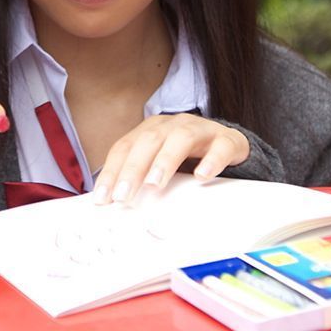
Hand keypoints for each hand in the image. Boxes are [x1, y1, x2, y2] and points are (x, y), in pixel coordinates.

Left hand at [90, 113, 248, 205]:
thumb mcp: (160, 164)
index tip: (103, 197)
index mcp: (152, 130)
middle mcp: (173, 125)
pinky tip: (202, 176)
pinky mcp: (227, 139)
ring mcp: (201, 129)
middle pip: (149, 141)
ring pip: (181, 138)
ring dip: (165, 161)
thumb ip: (141, 178)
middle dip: (133, 169)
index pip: (125, 147)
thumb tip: (116, 204)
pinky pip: (220, 147)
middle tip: (123, 196)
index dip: (112, 171)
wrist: (227, 144)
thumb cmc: (188, 157)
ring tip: (154, 184)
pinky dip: (211, 160)